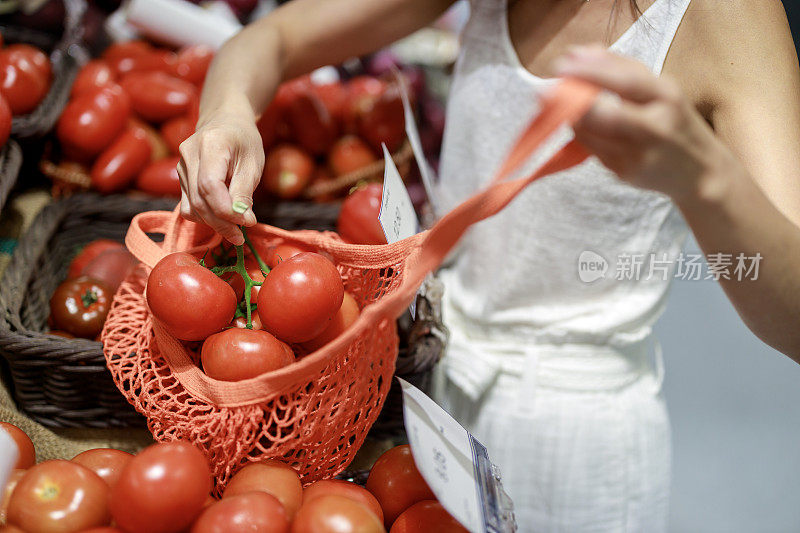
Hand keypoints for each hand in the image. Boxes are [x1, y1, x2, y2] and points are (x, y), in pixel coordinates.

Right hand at [177, 103, 263, 244]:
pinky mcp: (180, 177)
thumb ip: (245, 191)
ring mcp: (181, 166)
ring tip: (234, 231)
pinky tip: (221, 220)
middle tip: (240, 237)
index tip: (247, 223)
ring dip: (213, 224)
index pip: (210, 185)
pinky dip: (204, 217)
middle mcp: (189, 154)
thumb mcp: (253, 163)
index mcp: (210, 144)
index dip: (226, 210)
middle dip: (221, 224)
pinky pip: (188, 205)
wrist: (224, 120)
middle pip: (199, 200)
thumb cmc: (244, 140)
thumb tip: (243, 221)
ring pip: (191, 206)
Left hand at [554, 45, 737, 202]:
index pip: (626, 82)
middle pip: (605, 115)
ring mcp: (639, 155)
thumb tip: (578, 52)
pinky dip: (581, 136)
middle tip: (547, 91)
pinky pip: (593, 151)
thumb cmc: (674, 121)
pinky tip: (580, 126)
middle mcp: (655, 128)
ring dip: (570, 119)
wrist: (701, 173)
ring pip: (592, 135)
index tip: (563, 65)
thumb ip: (621, 68)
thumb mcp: (660, 89)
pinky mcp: (626, 174)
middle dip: (572, 102)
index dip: (591, 72)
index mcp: (667, 98)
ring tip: (560, 106)